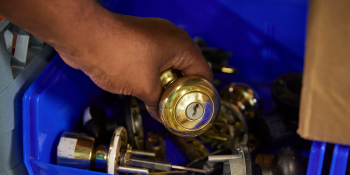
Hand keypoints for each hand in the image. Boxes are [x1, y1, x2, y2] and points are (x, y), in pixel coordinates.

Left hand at [57, 14, 212, 119]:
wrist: (84, 37)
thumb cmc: (119, 57)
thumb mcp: (144, 86)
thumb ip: (158, 102)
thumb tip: (161, 114)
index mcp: (181, 45)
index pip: (203, 71)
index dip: (202, 92)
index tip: (196, 109)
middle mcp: (171, 38)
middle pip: (186, 69)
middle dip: (182, 90)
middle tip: (179, 109)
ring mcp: (153, 38)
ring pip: (167, 66)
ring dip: (166, 84)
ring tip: (164, 104)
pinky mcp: (137, 41)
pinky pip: (152, 61)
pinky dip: (153, 76)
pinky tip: (148, 92)